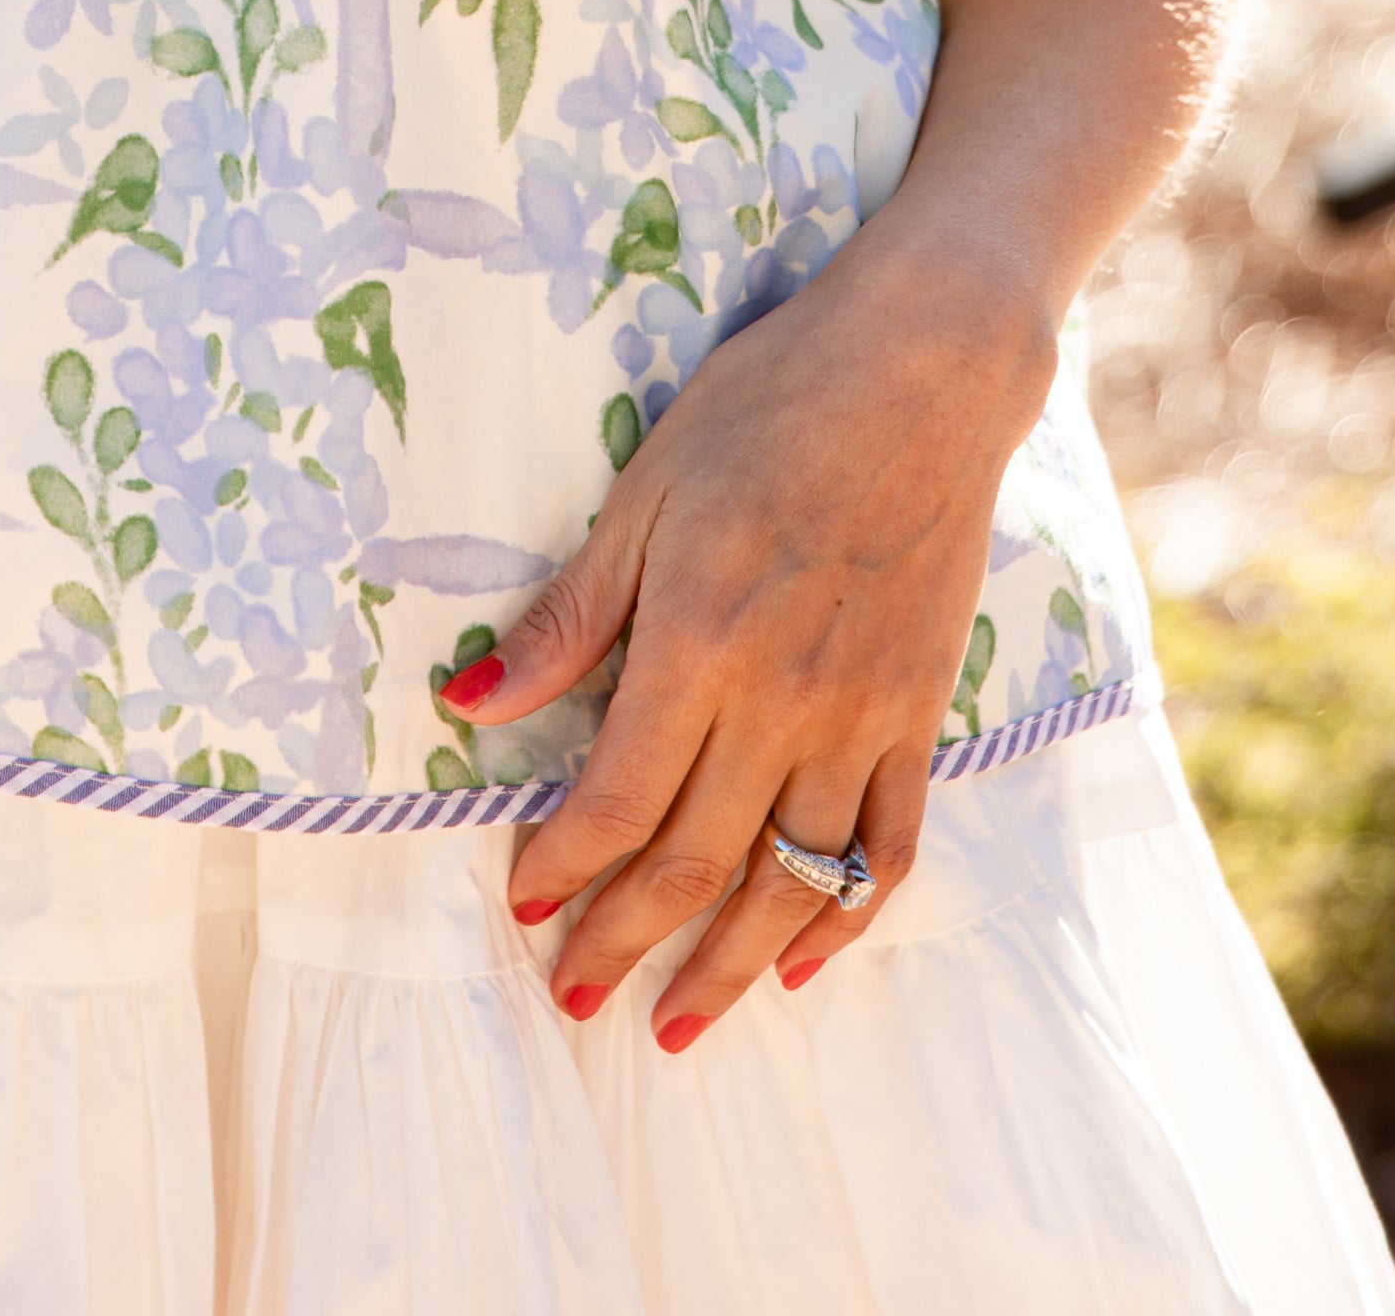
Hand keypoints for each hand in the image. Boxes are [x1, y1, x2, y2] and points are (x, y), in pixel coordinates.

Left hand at [464, 235, 1054, 1048]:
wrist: (924, 369)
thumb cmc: (769, 408)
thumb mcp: (646, 493)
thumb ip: (571, 615)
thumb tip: (470, 703)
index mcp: (700, 645)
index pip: (617, 802)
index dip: (563, 867)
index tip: (522, 907)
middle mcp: (783, 702)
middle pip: (694, 863)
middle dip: (625, 943)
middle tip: (576, 1000)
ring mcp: (861, 716)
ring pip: (789, 880)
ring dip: (727, 966)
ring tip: (678, 1025)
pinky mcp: (920, 712)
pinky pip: (888, 848)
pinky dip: (843, 918)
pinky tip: (801, 960)